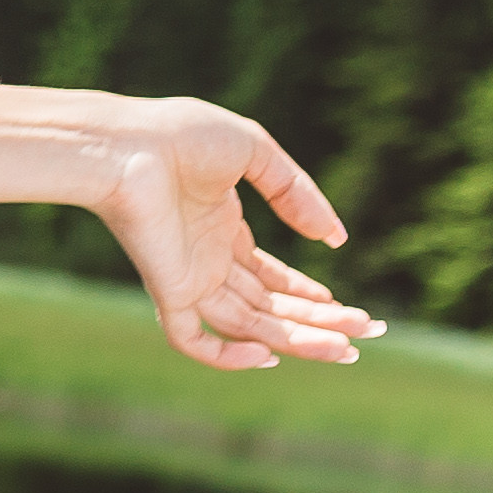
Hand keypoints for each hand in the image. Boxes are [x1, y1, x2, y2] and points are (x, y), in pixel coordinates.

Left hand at [88, 100, 380, 368]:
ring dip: (299, 340)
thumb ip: (296, 193)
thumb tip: (336, 238)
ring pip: (247, 325)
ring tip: (346, 349)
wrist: (126, 143)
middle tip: (366, 335)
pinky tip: (267, 356)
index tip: (343, 306)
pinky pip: (191, 338)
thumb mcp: (255, 153)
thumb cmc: (180, 136)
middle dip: (318, 323)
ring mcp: (187, 277)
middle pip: (267, 306)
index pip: (269, 277)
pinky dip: (225, 355)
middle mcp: (204, 259)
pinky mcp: (167, 289)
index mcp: (220, 228)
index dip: (305, 295)